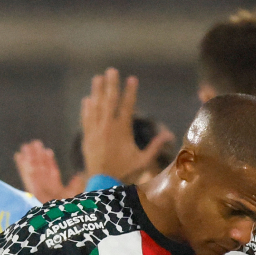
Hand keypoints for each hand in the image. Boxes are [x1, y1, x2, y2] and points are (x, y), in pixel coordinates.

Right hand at [14, 140, 86, 202]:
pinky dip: (22, 165)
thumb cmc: (67, 208)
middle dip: (38, 156)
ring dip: (29, 157)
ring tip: (26, 146)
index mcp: (55, 188)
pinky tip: (18, 156)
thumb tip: (77, 175)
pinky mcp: (32, 188)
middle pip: (41, 168)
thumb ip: (74, 184)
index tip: (48, 151)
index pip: (52, 171)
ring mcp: (37, 187)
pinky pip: (26, 174)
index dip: (50, 161)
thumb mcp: (73, 194)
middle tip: (35, 143)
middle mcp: (45, 186)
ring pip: (33, 168)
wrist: (59, 217)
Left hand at [81, 68, 173, 183]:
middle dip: (111, 84)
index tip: (132, 79)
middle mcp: (107, 128)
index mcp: (122, 131)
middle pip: (109, 101)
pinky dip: (86, 109)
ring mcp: (95, 132)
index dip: (130, 92)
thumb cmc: (125, 173)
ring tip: (97, 78)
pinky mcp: (86, 139)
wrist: (102, 184)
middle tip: (111, 70)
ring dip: (96, 92)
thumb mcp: (143, 161)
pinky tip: (86, 100)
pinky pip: (85, 120)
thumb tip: (169, 134)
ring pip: (95, 107)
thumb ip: (155, 146)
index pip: (127, 106)